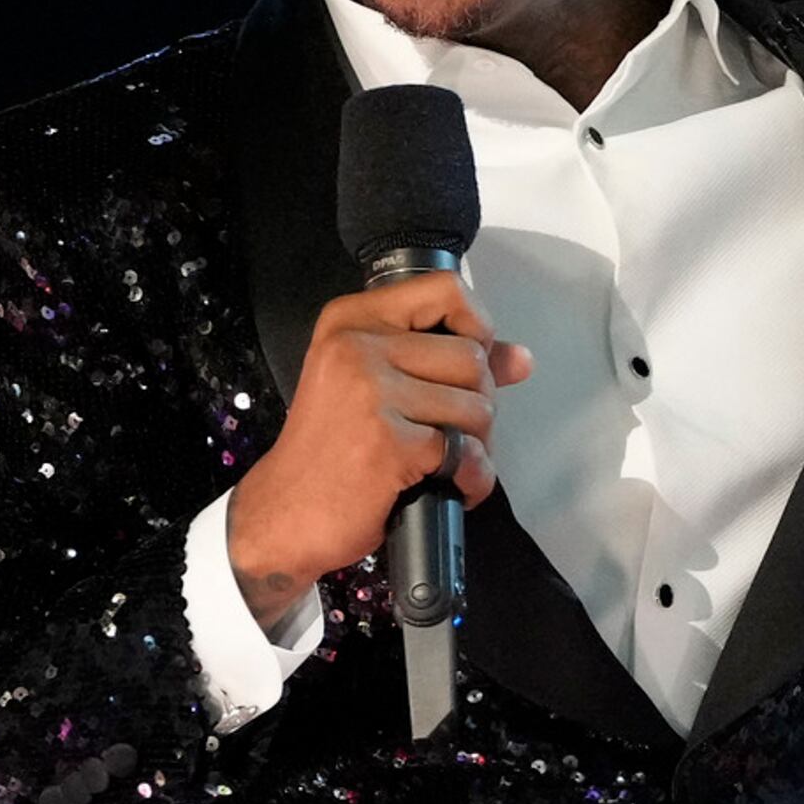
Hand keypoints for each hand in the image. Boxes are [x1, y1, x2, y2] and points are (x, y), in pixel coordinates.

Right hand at [226, 273, 532, 627]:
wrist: (283, 513)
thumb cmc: (330, 452)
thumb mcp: (373, 388)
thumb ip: (445, 364)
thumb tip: (520, 358)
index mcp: (352, 320)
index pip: (445, 290)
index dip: (478, 327)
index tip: (471, 365)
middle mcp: (358, 345)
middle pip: (473, 357)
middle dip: (478, 404)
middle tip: (451, 436)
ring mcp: (373, 392)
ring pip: (477, 407)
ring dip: (477, 446)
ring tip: (445, 463)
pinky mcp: (390, 442)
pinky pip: (467, 454)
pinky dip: (472, 479)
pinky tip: (450, 488)